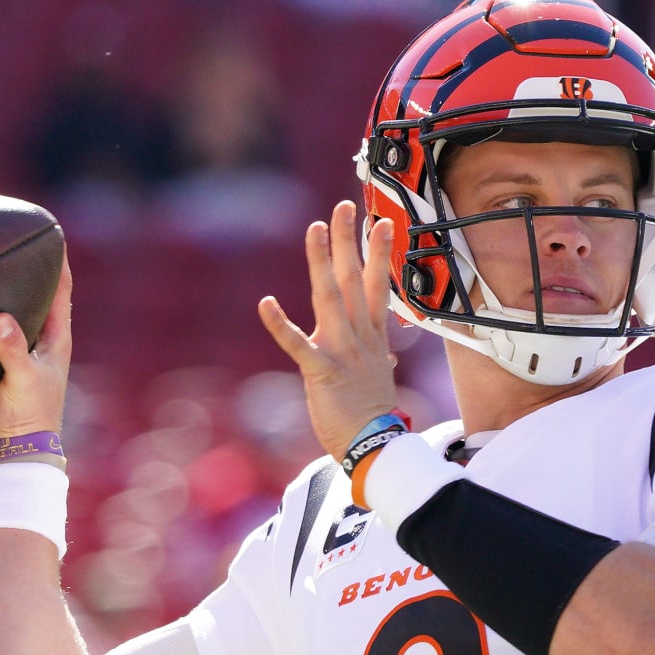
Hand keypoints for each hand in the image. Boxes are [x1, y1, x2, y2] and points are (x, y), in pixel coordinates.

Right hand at [0, 251, 73, 455]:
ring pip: (0, 312)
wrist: (7, 453)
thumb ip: (12, 350)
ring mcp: (10, 351)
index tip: (48, 230)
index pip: (60, 288)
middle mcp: (34, 340)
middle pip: (29, 293)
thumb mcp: (23, 381)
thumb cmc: (27, 418)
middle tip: (0, 236)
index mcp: (53, 338)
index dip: (57, 259)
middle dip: (18, 269)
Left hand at [259, 200, 400, 459]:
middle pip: (354, 280)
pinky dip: (281, 325)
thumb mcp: (380, 383)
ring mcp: (343, 352)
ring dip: (321, 261)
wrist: (376, 447)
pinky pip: (298, 345)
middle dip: (350, 241)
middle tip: (344, 207)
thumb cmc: (374, 418)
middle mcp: (360, 338)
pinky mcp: (322, 372)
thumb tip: (389, 361)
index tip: (380, 222)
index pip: (378, 286)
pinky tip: (265, 303)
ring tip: (315, 229)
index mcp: (373, 339)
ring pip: (331, 297)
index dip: (378, 253)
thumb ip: (380, 363)